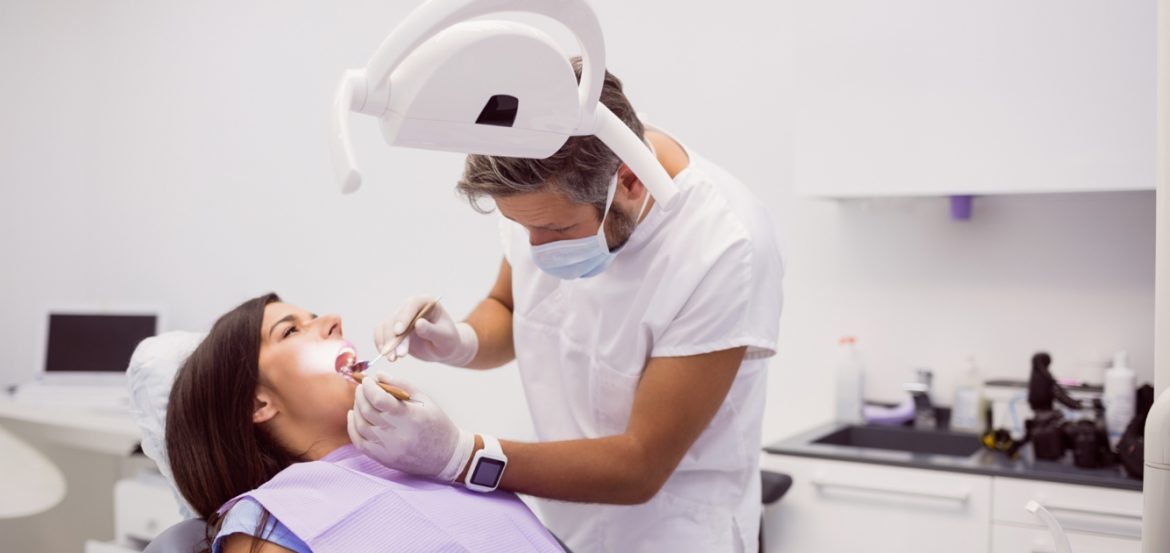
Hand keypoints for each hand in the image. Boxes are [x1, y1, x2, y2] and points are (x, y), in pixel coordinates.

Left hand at [347, 372, 473, 481]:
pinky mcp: (383, 458)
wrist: (447, 456)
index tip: (368, 380)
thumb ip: (401, 385)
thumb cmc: (437, 424)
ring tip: (360, 399)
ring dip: (356, 408)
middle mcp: (396, 434)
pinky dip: (353, 427)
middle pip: (367, 410)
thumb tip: (378, 375)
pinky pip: (359, 442)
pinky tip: (354, 415)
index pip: (379, 399)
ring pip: (360, 425)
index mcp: (409, 417)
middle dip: (361, 395)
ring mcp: (388, 448)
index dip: (369, 386)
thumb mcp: (425, 400)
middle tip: (362, 387)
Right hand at [373, 295, 477, 366]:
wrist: (443, 349)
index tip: (399, 331)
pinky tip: (386, 356)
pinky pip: (380, 333)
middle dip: (395, 337)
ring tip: (393, 359)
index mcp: (427, 302)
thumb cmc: (448, 341)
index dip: (404, 317)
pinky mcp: (392, 328)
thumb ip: (432, 331)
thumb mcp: (445, 338)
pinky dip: (380, 344)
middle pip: (396, 317)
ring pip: (386, 326)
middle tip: (400, 355)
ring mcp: (400, 317)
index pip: (412, 305)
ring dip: (387, 343)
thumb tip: (418, 324)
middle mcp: (411, 307)